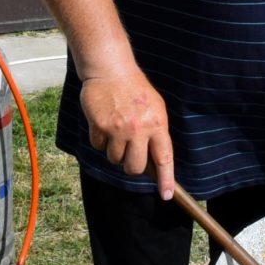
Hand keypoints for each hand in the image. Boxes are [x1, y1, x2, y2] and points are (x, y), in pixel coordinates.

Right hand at [79, 72, 173, 199]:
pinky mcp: (99, 126)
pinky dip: (100, 139)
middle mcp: (138, 129)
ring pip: (114, 159)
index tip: (165, 195)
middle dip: (131, 166)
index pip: (164, 158)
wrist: (111, 70)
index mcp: (157, 124)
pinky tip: (104, 123)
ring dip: (114, 150)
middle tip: (130, 153)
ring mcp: (118, 129)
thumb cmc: (135, 90)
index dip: (165, 179)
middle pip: (134, 168)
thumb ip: (156, 132)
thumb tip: (155, 162)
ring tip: (117, 130)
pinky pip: (98, 146)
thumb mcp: (155, 107)